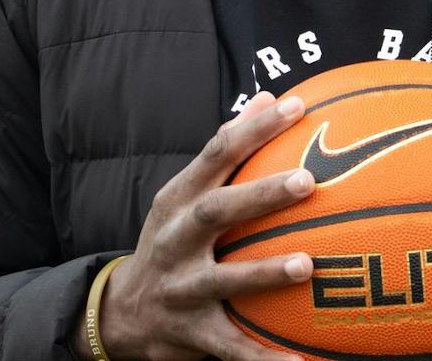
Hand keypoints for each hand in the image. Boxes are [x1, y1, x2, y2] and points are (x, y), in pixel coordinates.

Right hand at [83, 91, 314, 360]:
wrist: (123, 312)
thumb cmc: (174, 238)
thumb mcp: (186, 192)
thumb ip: (225, 148)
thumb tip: (266, 97)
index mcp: (178, 198)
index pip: (217, 153)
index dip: (255, 128)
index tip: (297, 107)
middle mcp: (175, 239)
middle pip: (216, 211)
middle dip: (260, 195)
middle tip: (307, 180)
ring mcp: (181, 288)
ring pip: (223, 280)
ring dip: (265, 274)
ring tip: (307, 265)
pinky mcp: (191, 332)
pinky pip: (232, 348)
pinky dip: (263, 359)